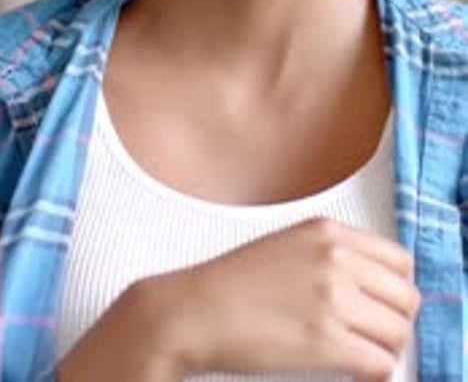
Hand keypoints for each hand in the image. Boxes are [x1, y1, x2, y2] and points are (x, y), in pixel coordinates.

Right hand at [57, 218, 419, 380]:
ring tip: (363, 353)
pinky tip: (353, 370)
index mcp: (328, 232)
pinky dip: (374, 372)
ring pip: (397, 332)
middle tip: (378, 334)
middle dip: (397, 321)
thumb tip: (369, 283)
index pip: (400, 260)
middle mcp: (336, 259)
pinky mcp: (325, 341)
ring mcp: (332, 298)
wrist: (194, 310)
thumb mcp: (289, 245)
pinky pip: (380, 363)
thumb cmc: (231, 283)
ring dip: (386, 347)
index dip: (398, 289)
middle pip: (406, 297)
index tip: (387, 304)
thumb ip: (332, 254)